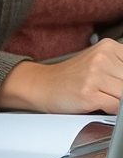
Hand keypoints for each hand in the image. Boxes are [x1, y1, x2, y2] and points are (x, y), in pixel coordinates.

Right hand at [0, 38, 122, 112]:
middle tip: (106, 89)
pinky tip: (97, 103)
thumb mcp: (100, 64)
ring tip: (101, 95)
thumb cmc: (72, 78)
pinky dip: (111, 111)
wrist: (42, 85)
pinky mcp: (88, 94)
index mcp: (108, 47)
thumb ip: (121, 70)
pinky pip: (117, 109)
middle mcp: (102, 58)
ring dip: (117, 102)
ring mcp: (94, 75)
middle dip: (121, 91)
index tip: (116, 82)